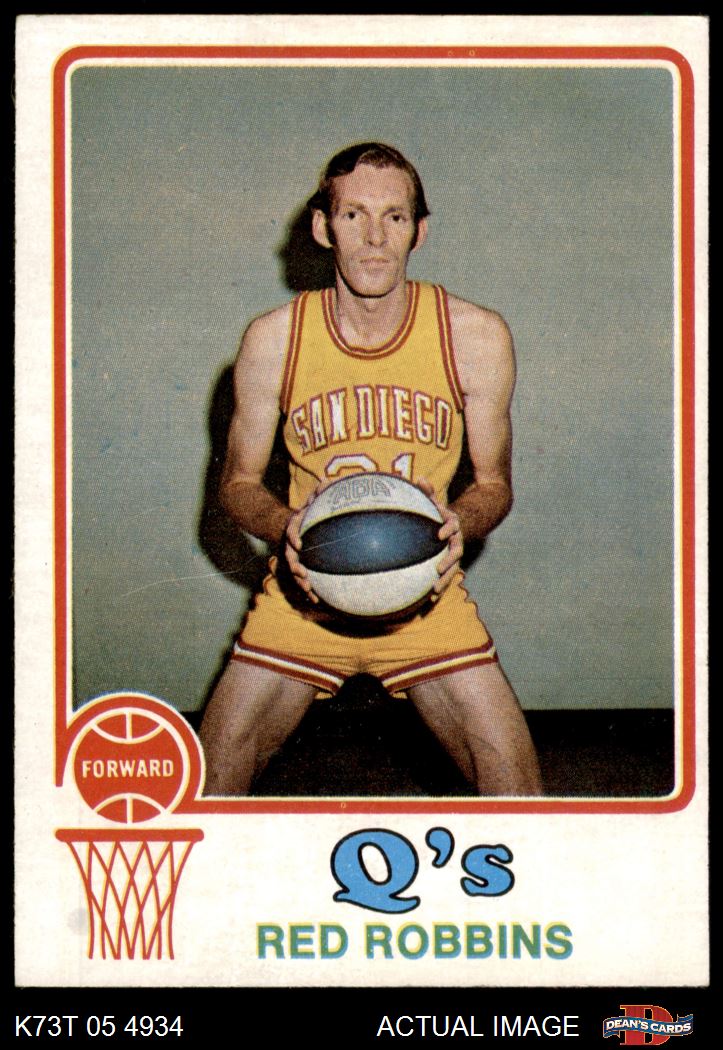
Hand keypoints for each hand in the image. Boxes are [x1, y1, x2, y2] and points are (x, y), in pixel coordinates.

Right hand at [284, 476, 335, 603]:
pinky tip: (318, 601)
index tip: (299, 543)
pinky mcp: (302, 566)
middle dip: (295, 567)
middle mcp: (292, 544)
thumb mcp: (313, 498)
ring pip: (295, 572)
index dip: (293, 537)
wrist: (292, 523)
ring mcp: (295, 557)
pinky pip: (303, 579)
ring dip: (301, 583)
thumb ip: (320, 491)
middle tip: (303, 574)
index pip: (290, 532)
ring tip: (311, 593)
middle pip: (290, 557)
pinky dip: (309, 590)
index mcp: (294, 528)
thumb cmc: (309, 510)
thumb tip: (328, 480)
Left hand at [416, 478, 462, 597]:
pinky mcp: (449, 564)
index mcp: (452, 525)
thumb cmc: (440, 513)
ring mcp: (454, 554)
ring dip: (444, 581)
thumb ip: (428, 492)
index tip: (440, 534)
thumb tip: (420, 478)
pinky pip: (445, 577)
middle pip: (455, 553)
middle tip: (438, 569)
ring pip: (452, 569)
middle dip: (448, 562)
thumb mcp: (435, 502)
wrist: (460, 525)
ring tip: (434, 591)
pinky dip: (439, 586)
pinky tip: (428, 600)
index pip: (453, 526)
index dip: (448, 529)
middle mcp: (456, 541)